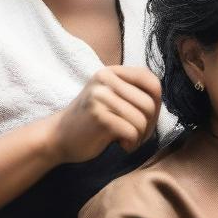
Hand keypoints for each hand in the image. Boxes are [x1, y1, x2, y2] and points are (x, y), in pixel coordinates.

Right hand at [45, 65, 161, 162]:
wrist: (58, 138)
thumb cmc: (90, 122)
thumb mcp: (110, 98)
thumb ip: (132, 92)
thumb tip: (160, 100)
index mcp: (111, 72)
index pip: (151, 81)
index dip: (156, 103)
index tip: (145, 118)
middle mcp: (105, 79)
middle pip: (149, 104)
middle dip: (149, 126)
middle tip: (135, 135)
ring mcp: (100, 96)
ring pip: (142, 119)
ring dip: (139, 137)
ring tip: (126, 140)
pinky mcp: (98, 115)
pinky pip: (132, 132)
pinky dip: (130, 144)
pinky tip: (119, 145)